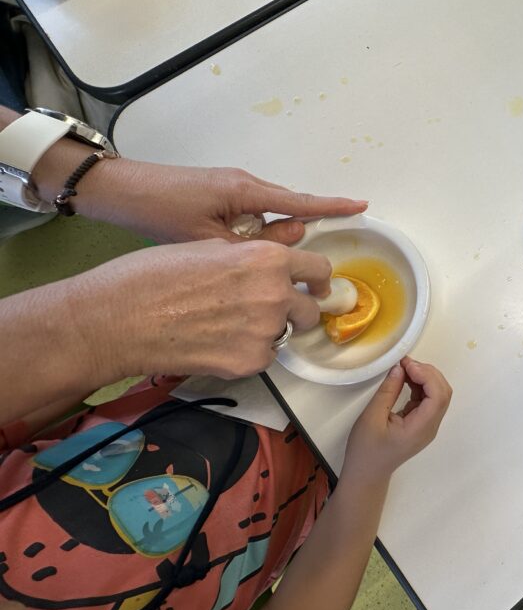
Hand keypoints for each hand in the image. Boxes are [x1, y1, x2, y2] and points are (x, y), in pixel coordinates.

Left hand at [26, 134, 366, 244]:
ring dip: (263, 239)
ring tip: (235, 254)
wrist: (122, 192)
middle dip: (287, 237)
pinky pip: (249, 215)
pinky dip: (250, 234)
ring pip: (265, 216)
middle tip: (269, 258)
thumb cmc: (161, 213)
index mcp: (246, 191)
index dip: (332, 206)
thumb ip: (255, 242)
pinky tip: (231, 249)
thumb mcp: (210, 239)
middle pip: (284, 210)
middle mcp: (245, 184)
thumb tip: (294, 235)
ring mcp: (233, 187)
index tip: (361, 206)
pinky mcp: (221, 194)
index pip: (300, 201)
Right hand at [74, 238, 332, 378]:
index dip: (316, 279)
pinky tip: (215, 344)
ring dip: (266, 332)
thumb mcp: (209, 246)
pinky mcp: (249, 363)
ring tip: (226, 326)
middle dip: (294, 310)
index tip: (314, 286)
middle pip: (309, 309)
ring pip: (283, 334)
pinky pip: (263, 358)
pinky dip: (247, 353)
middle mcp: (275, 294)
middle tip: (265, 311)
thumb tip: (265, 265)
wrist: (118, 319)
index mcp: (268, 258)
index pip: (318, 269)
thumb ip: (247, 257)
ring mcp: (265, 332)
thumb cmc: (152, 275)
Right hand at [344, 358, 452, 482]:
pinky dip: (419, 386)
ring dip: (424, 378)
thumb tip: (400, 368)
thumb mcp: (372, 417)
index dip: (427, 376)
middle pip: (442, 393)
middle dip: (428, 373)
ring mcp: (427, 426)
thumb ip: (388, 391)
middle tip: (406, 363)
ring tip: (404, 368)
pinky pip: (427, 400)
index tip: (408, 365)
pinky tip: (406, 379)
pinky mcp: (420, 424)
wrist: (366, 474)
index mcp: (420, 428)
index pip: (438, 397)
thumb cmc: (366, 451)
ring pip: (437, 395)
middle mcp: (429, 427)